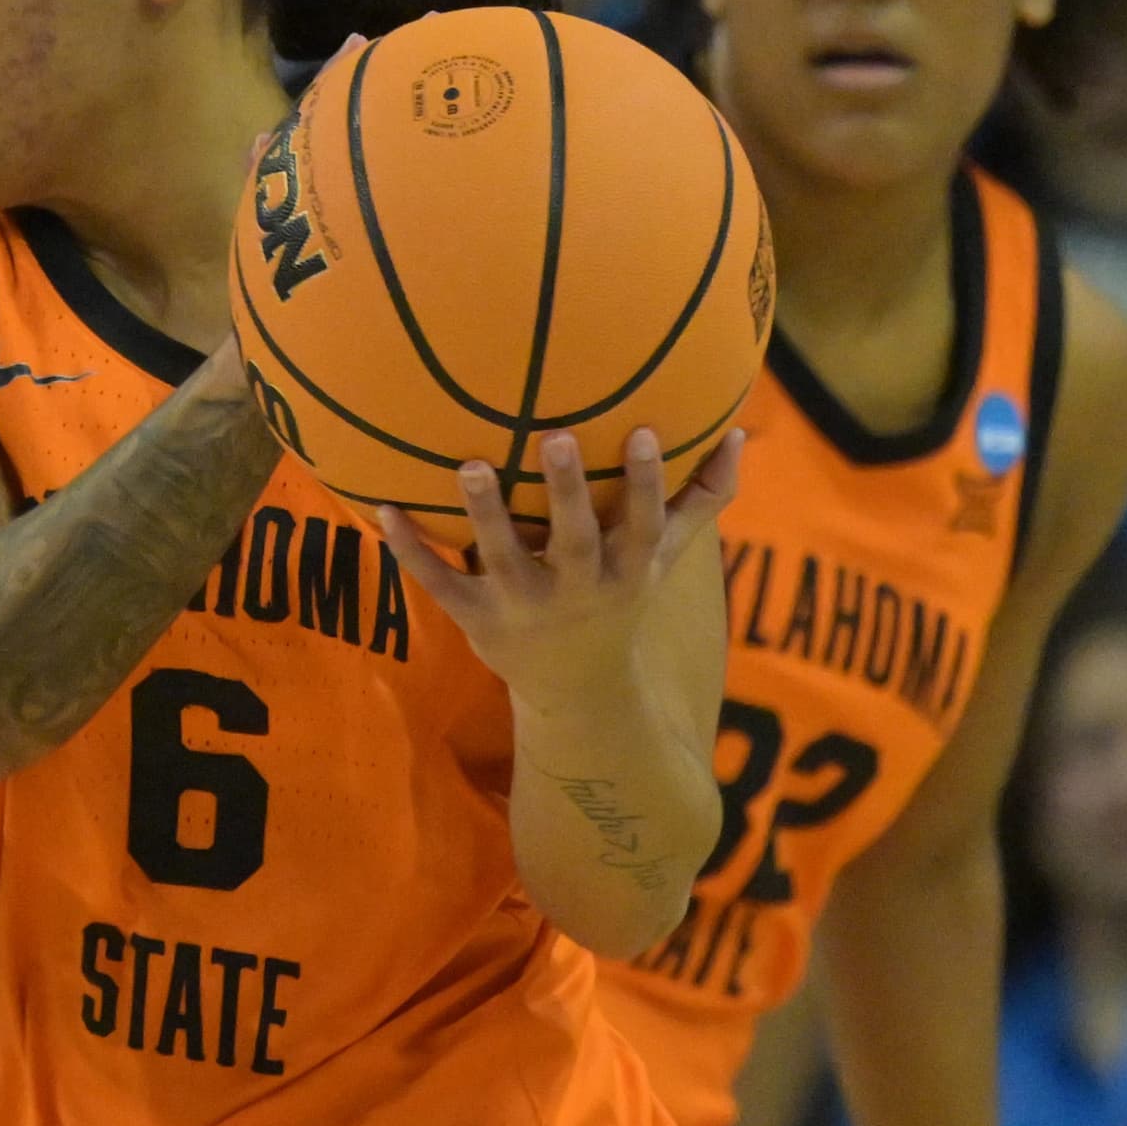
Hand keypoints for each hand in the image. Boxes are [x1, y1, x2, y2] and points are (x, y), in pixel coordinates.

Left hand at [374, 425, 741, 707]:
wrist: (574, 692)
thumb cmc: (618, 601)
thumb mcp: (662, 559)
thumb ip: (700, 499)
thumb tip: (741, 433)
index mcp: (624, 572)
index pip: (643, 526)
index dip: (645, 484)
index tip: (642, 433)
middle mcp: (576, 592)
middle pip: (574, 540)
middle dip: (568, 492)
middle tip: (555, 435)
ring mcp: (523, 608)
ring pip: (504, 559)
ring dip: (485, 514)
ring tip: (471, 464)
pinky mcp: (476, 619)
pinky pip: (441, 583)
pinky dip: (413, 550)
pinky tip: (385, 509)